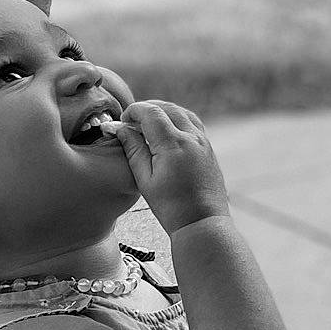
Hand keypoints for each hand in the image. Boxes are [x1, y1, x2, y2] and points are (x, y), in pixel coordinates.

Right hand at [103, 101, 229, 234]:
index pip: (151, 112)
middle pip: (167, 107)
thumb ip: (133, 150)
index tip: (123, 121)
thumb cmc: (172, 207)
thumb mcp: (145, 180)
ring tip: (147, 124)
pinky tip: (166, 131)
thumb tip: (122, 129)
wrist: (202, 222)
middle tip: (131, 121)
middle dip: (147, 109)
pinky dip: (177, 119)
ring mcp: (203, 141)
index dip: (134, 111)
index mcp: (173, 144)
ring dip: (163, 111)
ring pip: (181, 112)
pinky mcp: (208, 148)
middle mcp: (191, 137)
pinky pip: (192, 123)